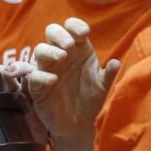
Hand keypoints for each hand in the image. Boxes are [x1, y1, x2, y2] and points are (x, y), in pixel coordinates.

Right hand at [27, 17, 120, 136]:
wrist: (77, 124)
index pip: (72, 28)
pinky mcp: (37, 85)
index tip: (84, 33)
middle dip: (59, 34)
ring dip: (49, 51)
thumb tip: (116, 62)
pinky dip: (42, 75)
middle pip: (52, 32)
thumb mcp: (102, 88)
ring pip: (40, 50)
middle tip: (69, 45)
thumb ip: (108, 75)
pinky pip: (34, 75)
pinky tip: (53, 80)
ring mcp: (47, 68)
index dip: (75, 26)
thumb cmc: (90, 100)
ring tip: (61, 57)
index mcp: (78, 50)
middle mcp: (61, 55)